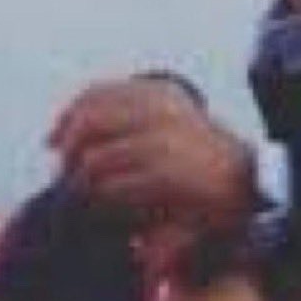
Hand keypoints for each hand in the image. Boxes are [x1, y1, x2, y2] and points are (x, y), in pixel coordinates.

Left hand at [48, 77, 256, 228]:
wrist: (247, 185)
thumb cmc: (200, 161)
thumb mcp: (169, 125)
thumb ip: (129, 119)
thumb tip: (67, 131)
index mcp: (163, 94)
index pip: (98, 94)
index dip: (69, 116)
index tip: (52, 138)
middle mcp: (163, 112)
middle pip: (90, 124)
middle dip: (69, 148)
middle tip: (65, 171)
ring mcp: (163, 143)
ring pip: (94, 160)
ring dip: (82, 181)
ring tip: (88, 195)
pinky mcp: (164, 176)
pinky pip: (111, 187)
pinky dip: (103, 198)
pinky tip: (111, 206)